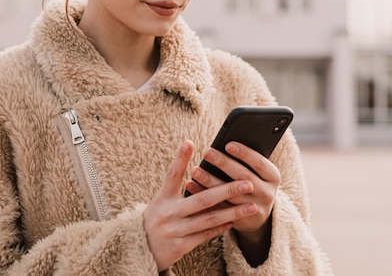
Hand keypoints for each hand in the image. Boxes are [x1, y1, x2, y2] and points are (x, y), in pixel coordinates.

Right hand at [143, 140, 258, 271]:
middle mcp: (168, 213)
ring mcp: (175, 231)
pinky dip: (220, 228)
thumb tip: (199, 167)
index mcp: (162, 198)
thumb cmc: (157, 218)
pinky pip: (205, 235)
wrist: (140, 250)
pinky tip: (234, 222)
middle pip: (201, 199)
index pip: (172, 174)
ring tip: (251, 206)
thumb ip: (177, 185)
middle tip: (247, 183)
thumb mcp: (161, 200)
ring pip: (208, 219)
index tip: (189, 142)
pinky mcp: (180, 246)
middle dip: (227, 190)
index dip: (180, 158)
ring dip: (232, 212)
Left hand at [184, 141, 280, 238]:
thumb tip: (224, 144)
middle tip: (207, 152)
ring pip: (230, 194)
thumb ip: (246, 162)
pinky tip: (191, 185)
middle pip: (243, 177)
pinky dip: (203, 195)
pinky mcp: (239, 220)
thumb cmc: (254, 184)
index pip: (259, 162)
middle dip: (223, 163)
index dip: (244, 153)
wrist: (257, 216)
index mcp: (273, 177)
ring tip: (195, 170)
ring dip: (210, 181)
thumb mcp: (258, 173)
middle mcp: (267, 193)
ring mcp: (254, 208)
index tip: (228, 144)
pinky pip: (218, 207)